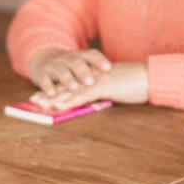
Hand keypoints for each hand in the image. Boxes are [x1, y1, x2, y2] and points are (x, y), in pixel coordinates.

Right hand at [30, 48, 111, 95]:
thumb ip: (94, 75)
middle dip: (83, 71)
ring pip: (61, 70)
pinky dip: (48, 86)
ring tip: (74, 87)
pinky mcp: (41, 73)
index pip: (91, 55)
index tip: (109, 68)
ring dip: (68, 79)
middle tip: (91, 81)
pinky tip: (53, 94)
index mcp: (80, 56)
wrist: (43, 58)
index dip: (100, 61)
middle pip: (76, 62)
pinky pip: (44, 79)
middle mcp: (66, 58)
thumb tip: (115, 89)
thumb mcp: (81, 67)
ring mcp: (53, 65)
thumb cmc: (69, 68)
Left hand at [31, 62, 148, 109]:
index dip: (57, 88)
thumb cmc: (136, 84)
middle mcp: (92, 76)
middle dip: (50, 93)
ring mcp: (96, 81)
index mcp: (94, 75)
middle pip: (67, 85)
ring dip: (55, 98)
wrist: (150, 77)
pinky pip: (82, 95)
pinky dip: (69, 101)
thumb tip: (96, 98)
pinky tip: (58, 107)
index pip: (72, 82)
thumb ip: (104, 91)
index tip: (44, 94)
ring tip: (40, 104)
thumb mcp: (116, 88)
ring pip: (70, 90)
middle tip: (33, 99)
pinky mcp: (103, 87)